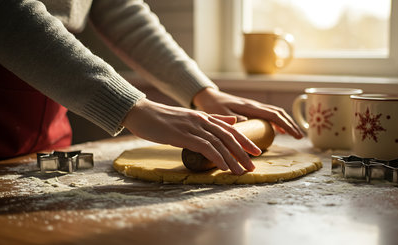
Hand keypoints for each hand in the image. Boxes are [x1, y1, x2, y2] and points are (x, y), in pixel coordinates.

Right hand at [122, 98, 261, 174]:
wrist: (141, 113)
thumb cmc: (162, 119)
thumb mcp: (189, 118)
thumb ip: (210, 121)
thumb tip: (231, 122)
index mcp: (204, 117)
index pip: (230, 129)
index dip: (245, 141)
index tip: (256, 152)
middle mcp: (202, 120)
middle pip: (229, 137)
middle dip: (243, 152)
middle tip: (253, 166)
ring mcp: (193, 127)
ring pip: (219, 143)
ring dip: (232, 159)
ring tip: (241, 171)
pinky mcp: (183, 135)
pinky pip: (205, 147)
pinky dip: (217, 157)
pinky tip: (224, 166)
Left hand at [193, 88, 303, 138]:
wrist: (208, 97)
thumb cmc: (213, 107)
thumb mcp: (220, 115)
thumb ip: (232, 119)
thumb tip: (246, 123)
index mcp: (249, 107)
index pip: (273, 115)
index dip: (286, 125)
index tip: (296, 135)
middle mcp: (254, 105)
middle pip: (278, 113)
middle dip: (291, 124)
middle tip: (300, 137)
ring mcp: (253, 106)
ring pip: (275, 113)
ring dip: (285, 123)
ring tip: (293, 135)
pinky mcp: (251, 109)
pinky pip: (268, 114)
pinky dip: (276, 122)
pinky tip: (279, 131)